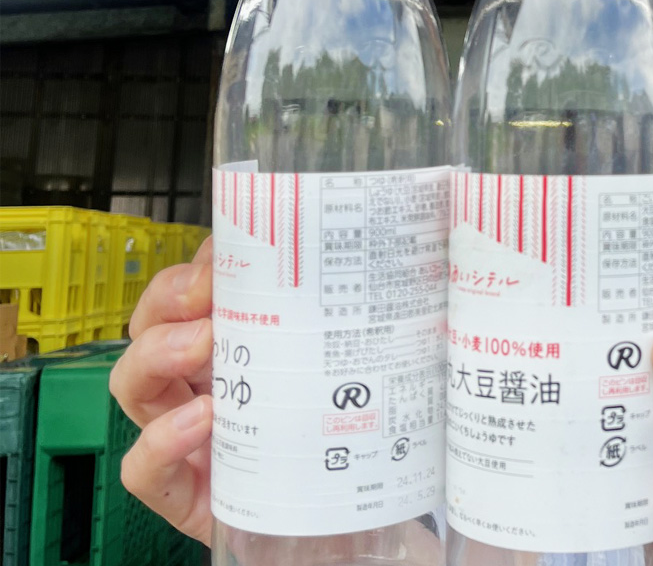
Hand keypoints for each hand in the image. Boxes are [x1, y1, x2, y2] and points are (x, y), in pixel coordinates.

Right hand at [110, 238, 442, 565]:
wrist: (360, 531)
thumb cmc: (357, 448)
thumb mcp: (357, 374)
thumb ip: (354, 326)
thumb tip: (388, 258)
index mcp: (239, 351)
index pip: (194, 295)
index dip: (200, 268)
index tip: (229, 252)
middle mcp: (203, 388)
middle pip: (151, 329)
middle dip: (170, 300)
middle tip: (208, 294)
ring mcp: (186, 440)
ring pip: (134, 386)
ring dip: (158, 354)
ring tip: (202, 345)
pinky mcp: (186, 496)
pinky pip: (142, 469)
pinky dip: (161, 440)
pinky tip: (201, 421)